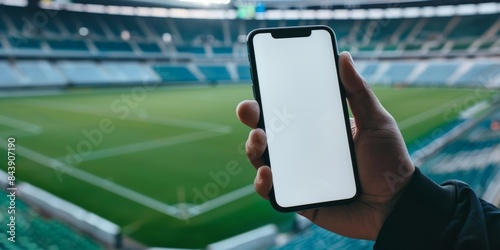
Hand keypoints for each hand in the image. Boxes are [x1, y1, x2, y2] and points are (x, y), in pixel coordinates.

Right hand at [236, 52, 414, 240]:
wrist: (397, 205)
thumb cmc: (388, 161)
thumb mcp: (376, 121)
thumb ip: (358, 92)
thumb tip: (344, 57)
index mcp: (317, 128)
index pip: (286, 109)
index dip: (268, 96)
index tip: (260, 83)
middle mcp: (302, 149)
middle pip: (267, 131)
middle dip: (252, 118)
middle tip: (249, 110)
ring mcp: (297, 174)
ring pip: (262, 158)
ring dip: (253, 147)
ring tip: (260, 139)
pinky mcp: (297, 197)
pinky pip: (271, 191)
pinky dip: (263, 182)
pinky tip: (267, 173)